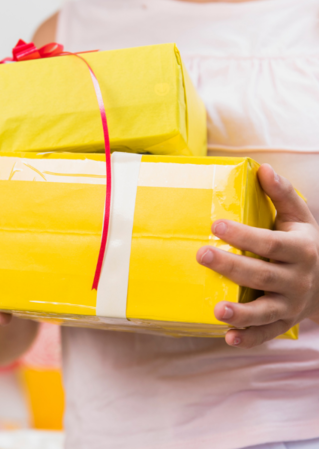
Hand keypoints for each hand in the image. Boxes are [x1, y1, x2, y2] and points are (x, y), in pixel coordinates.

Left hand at [197, 164, 318, 347]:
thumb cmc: (303, 242)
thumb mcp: (299, 218)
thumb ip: (282, 194)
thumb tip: (262, 168)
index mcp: (299, 249)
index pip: (269, 243)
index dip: (244, 235)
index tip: (216, 225)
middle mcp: (296, 279)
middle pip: (262, 274)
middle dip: (231, 266)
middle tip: (202, 255)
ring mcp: (290, 304)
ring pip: (265, 310)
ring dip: (241, 312)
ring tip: (217, 310)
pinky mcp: (284, 322)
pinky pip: (267, 333)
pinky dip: (249, 338)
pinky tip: (228, 338)